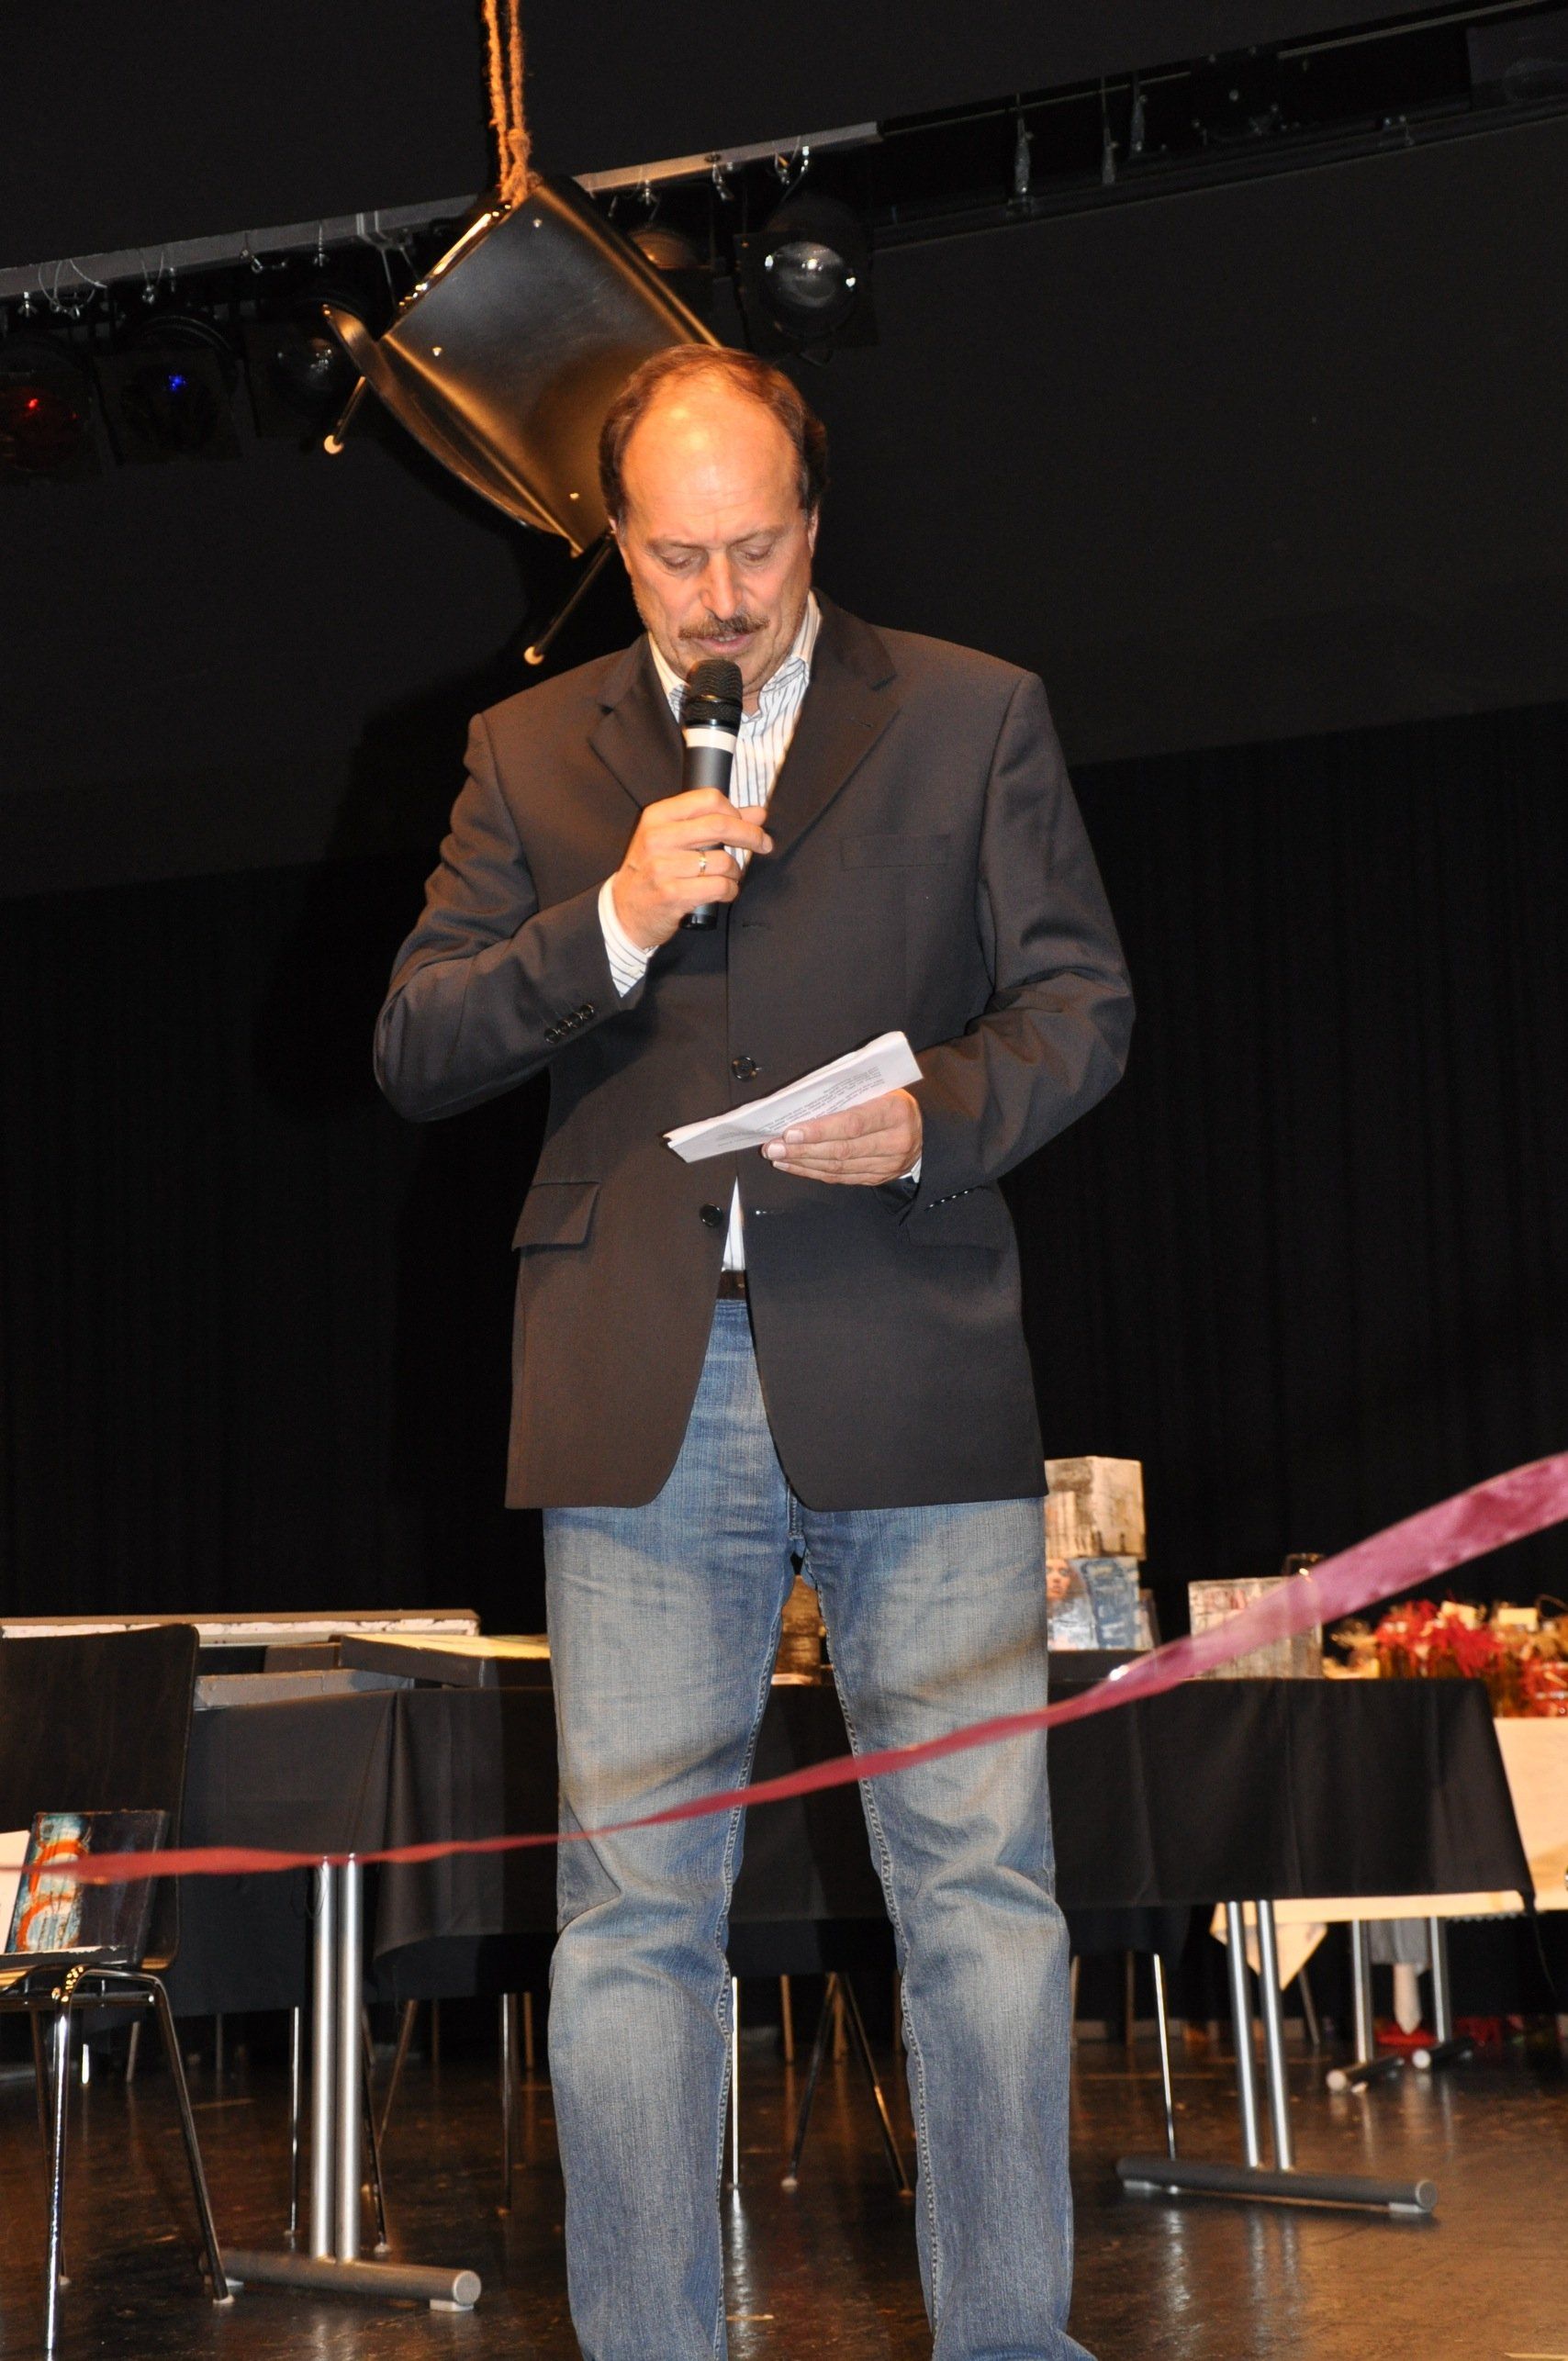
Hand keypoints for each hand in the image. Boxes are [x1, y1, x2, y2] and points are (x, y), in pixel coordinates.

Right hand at [611, 790, 772, 949]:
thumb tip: (758, 813)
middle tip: (764, 844)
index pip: (708, 799)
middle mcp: (657, 838)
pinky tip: (726, 892)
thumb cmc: (653, 872)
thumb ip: (712, 822)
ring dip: (736, 871)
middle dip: (751, 835)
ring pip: (723, 861)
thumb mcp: (674, 839)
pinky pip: (719, 887)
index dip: (735, 810)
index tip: (748, 823)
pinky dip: (730, 890)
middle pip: (719, 825)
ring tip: (730, 877)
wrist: (624, 912)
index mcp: (657, 817)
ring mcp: (662, 867)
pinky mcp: (671, 895)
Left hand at [762, 1089, 921, 1186]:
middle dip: (802, 1150)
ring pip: (839, 1167)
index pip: (852, 1123)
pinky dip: (814, 1172)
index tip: (791, 1132)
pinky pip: (841, 1178)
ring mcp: (888, 1164)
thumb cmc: (892, 1102)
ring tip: (777, 1155)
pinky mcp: (878, 1178)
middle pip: (842, 1149)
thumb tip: (803, 1102)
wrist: (924, 1132)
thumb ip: (849, 1093)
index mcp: (895, 1111)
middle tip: (773, 1146)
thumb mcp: (880, 1087)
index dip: (819, 1130)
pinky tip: (794, 1166)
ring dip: (803, 1163)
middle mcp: (895, 1141)